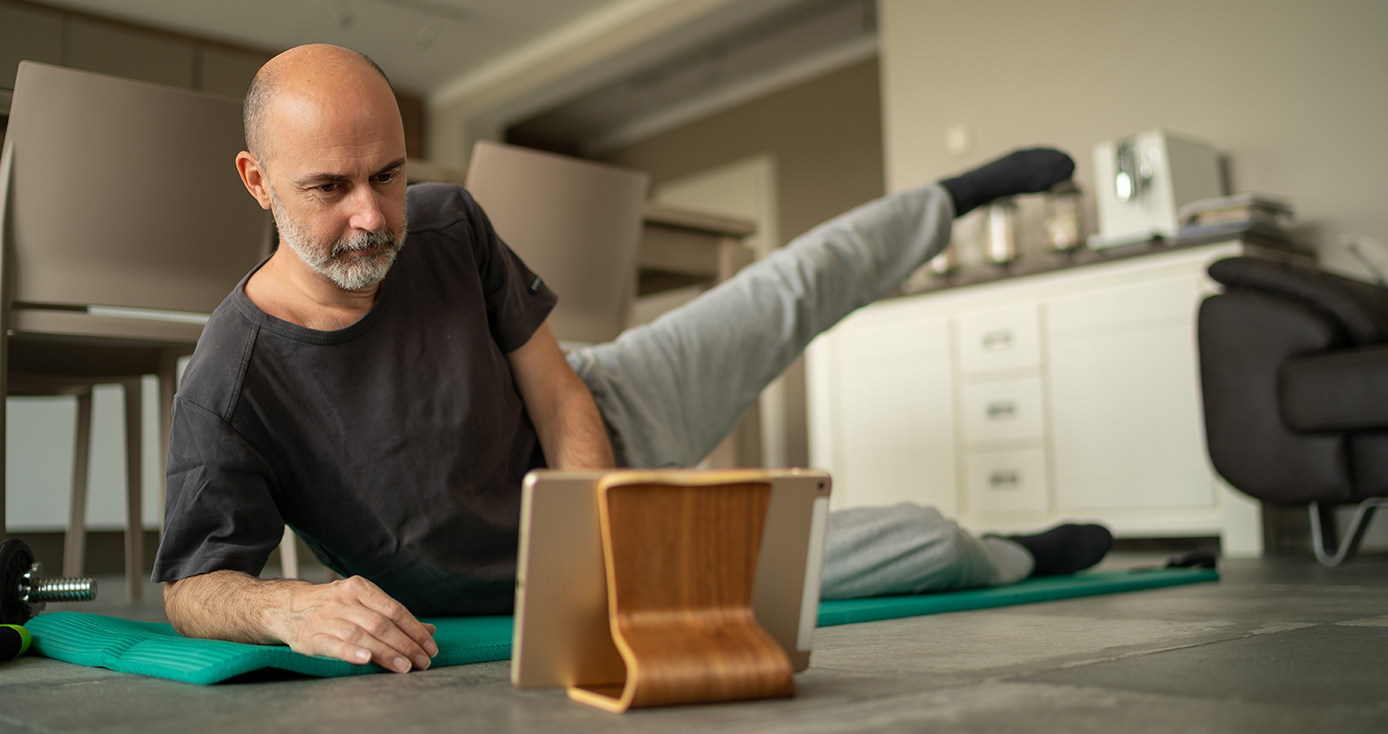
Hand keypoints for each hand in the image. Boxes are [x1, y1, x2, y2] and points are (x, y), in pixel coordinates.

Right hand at [275, 576, 437, 672]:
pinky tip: (365, 660)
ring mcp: (326, 617)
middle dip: (404, 644)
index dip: (414, 629)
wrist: (288, 609)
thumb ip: (394, 617)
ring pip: (361, 635)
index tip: (429, 647)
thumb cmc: (334, 608)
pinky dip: (351, 652)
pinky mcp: (311, 636)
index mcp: (360, 588)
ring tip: (403, 667)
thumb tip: (428, 631)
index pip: (394, 609)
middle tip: (421, 662)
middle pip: (380, 624)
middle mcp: (343, 600)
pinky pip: (333, 644)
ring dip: (385, 652)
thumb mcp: (363, 604)